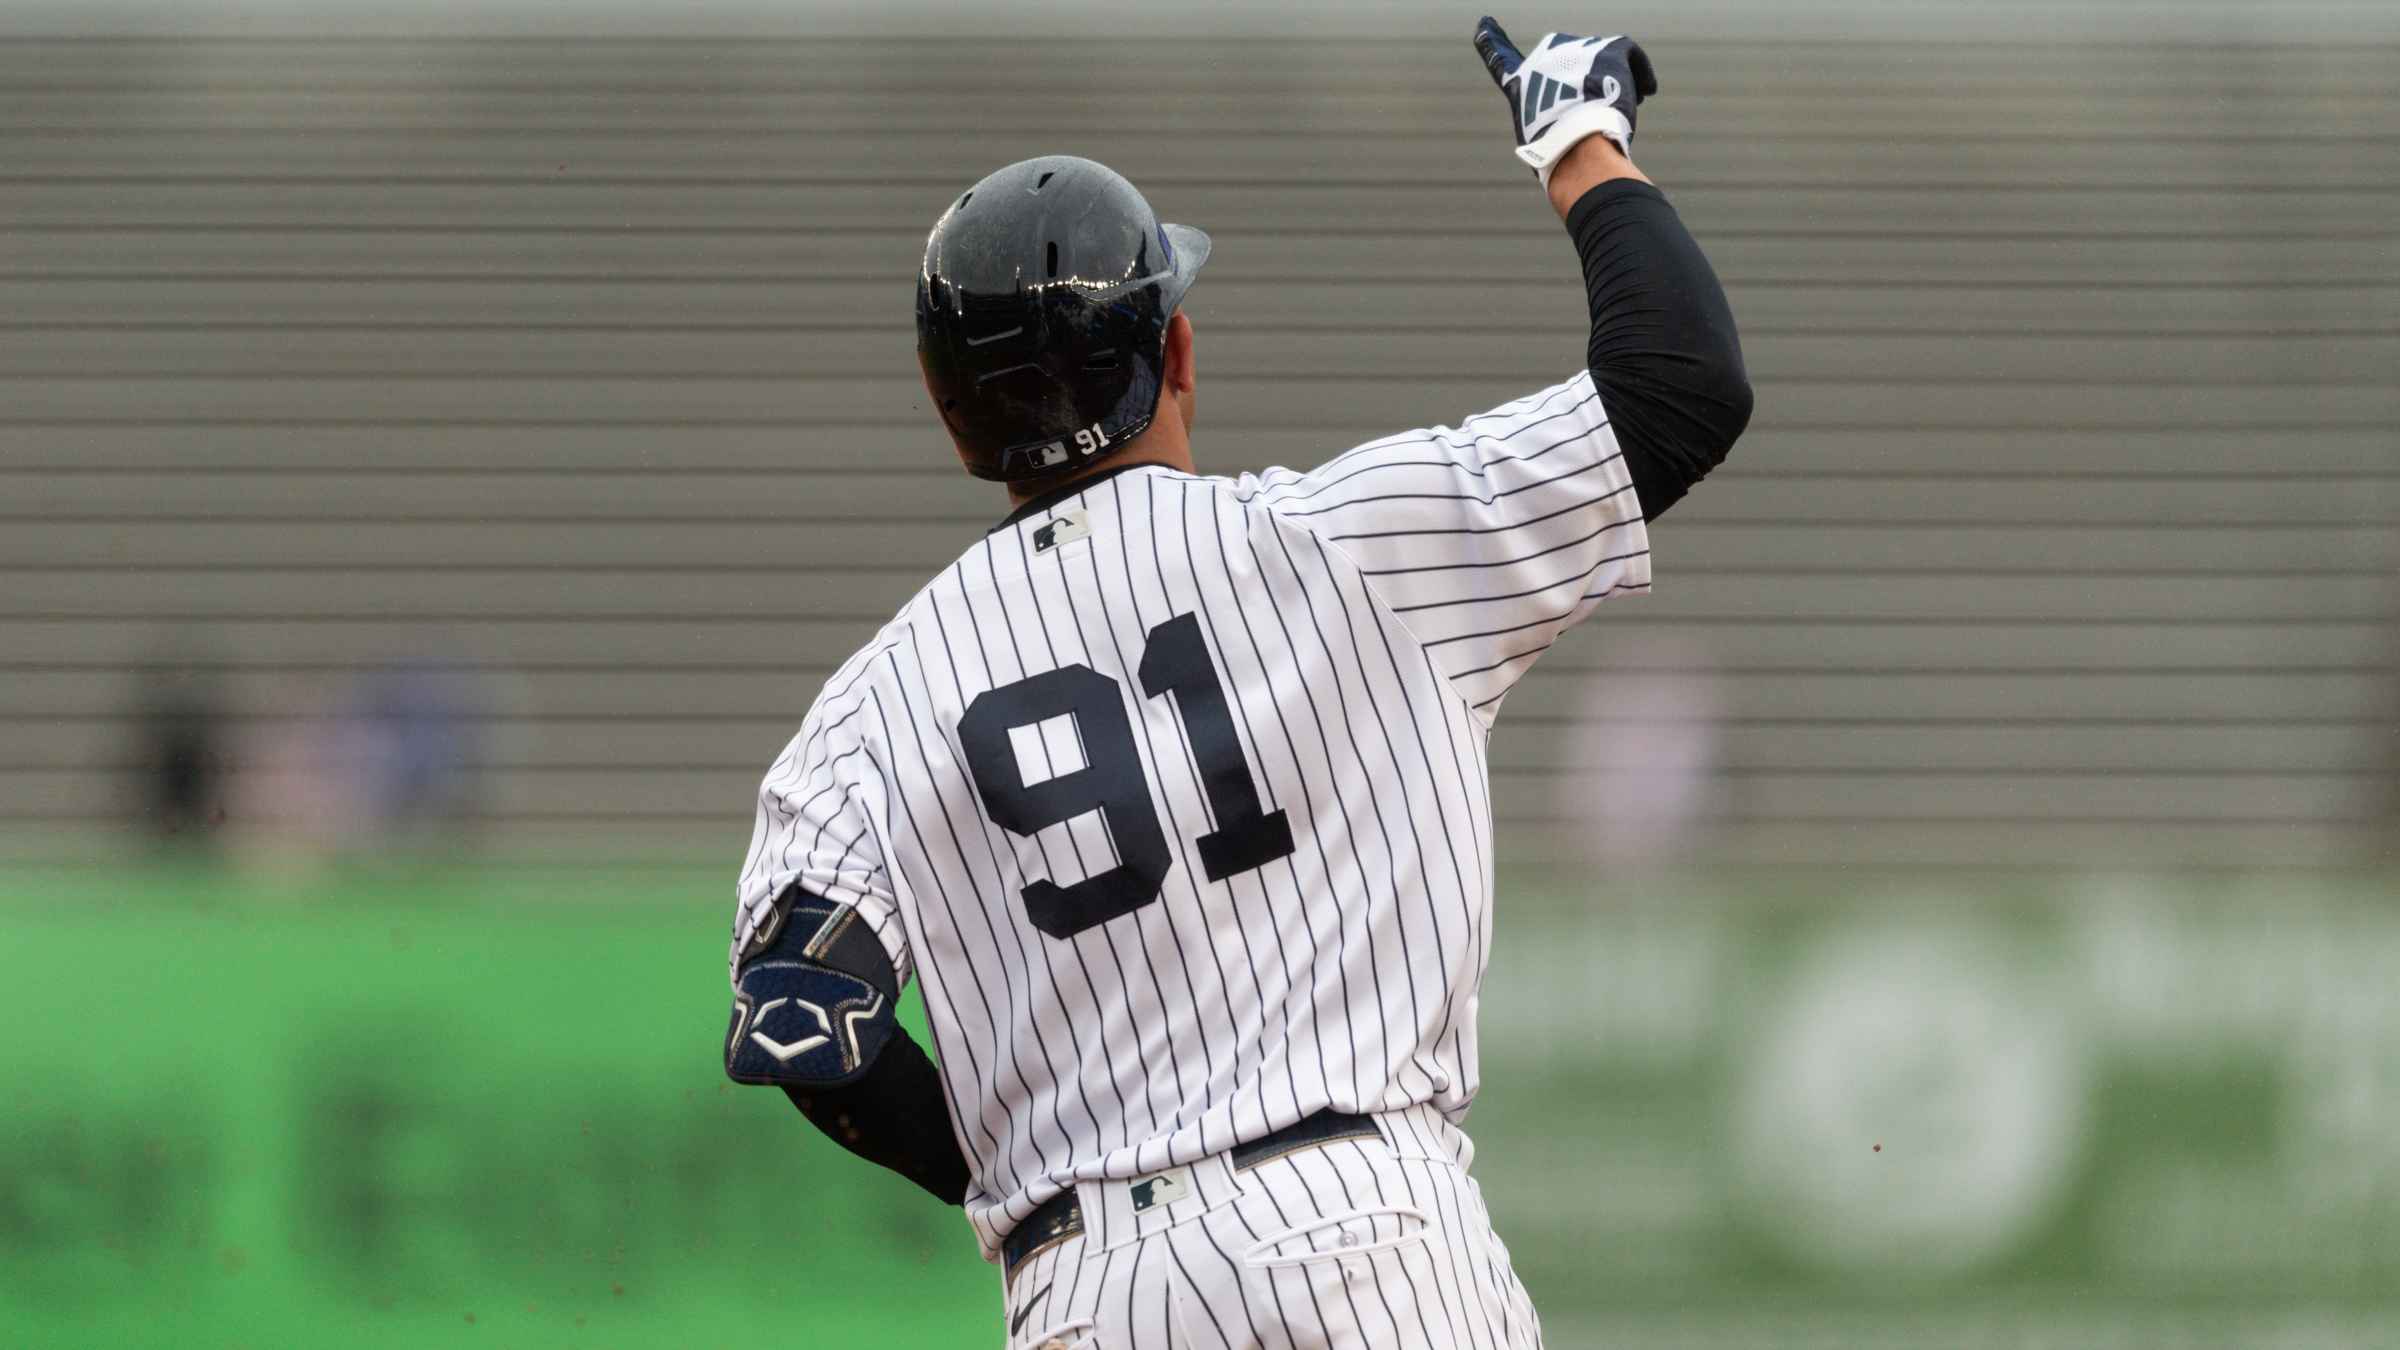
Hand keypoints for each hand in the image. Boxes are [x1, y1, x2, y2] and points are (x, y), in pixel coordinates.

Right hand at [1472, 17, 1656, 188]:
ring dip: (1614, 85)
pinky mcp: (1608, 48)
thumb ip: (1551, 128)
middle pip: (1571, 65)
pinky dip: (1640, 75)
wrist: (1580, 152)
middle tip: (1599, 110)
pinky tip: (1645, 93)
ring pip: (1603, 63)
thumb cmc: (1564, 159)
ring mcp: (1576, 50)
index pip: (1500, 60)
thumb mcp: (1543, 145)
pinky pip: (1630, 56)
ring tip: (1618, 111)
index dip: (1491, 43)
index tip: (1484, 24)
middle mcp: (1543, 59)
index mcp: (1520, 85)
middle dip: (1586, 84)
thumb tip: (1573, 138)